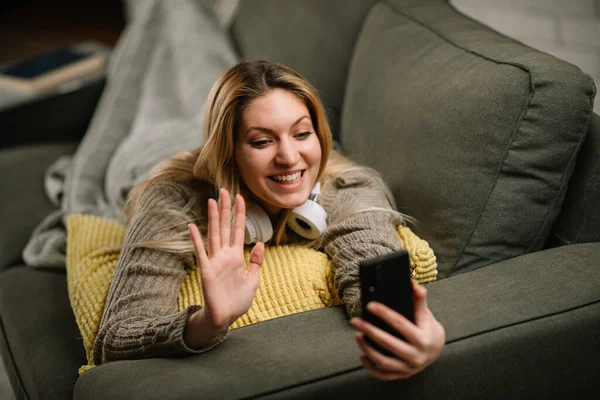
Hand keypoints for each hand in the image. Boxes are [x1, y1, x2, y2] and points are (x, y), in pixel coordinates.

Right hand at [188, 189, 263, 329]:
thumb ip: (255, 262)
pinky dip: (196, 239)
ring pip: (214, 234)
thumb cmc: (237, 301)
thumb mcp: (252, 280)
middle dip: (225, 209)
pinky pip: (201, 252)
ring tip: (212, 201)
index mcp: (236, 256)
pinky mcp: (206, 271)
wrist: (225, 318)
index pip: (238, 230)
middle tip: (225, 190)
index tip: (241, 197)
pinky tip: (192, 226)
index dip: (240, 214)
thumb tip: (259, 243)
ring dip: (212, 218)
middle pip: (224, 227)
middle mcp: (224, 255)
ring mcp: (214, 261)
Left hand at [349, 280, 444, 379]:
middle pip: (388, 343)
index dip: (384, 313)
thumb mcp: (425, 314)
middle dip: (369, 331)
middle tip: (355, 320)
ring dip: (367, 349)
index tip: (370, 305)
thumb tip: (412, 283)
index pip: (400, 324)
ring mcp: (409, 368)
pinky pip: (383, 375)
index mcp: (423, 339)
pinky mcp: (402, 375)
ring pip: (383, 361)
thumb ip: (419, 299)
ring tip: (357, 335)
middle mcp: (417, 356)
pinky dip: (371, 367)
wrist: (437, 349)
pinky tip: (362, 355)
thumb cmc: (428, 328)